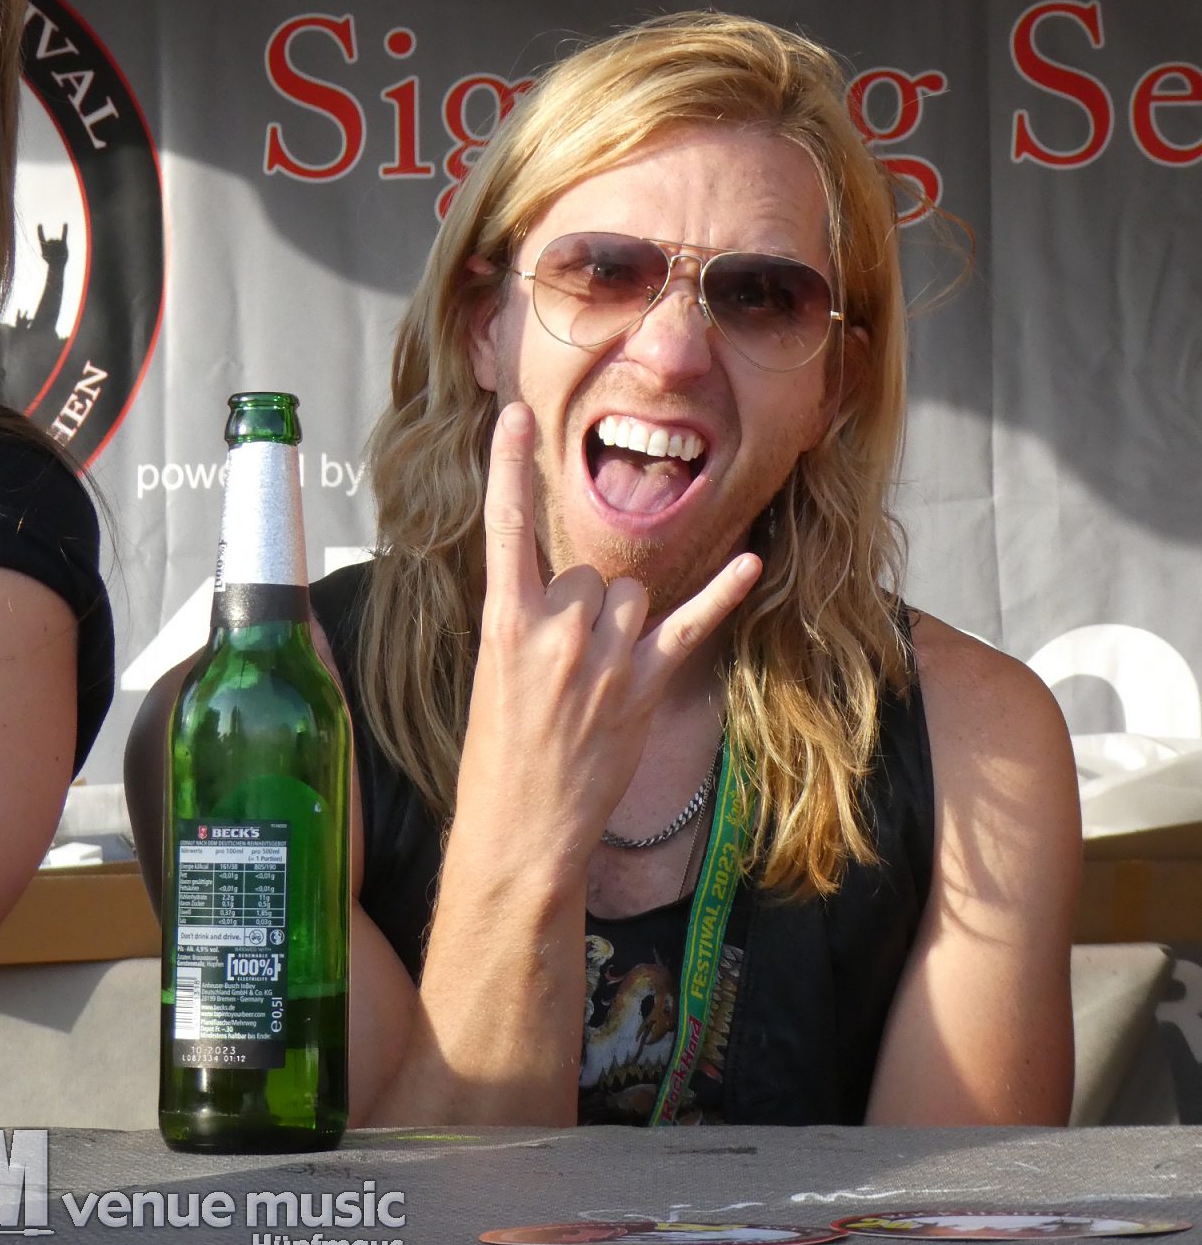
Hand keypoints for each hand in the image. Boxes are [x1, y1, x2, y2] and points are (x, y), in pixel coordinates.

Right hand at [454, 402, 760, 882]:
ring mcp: (604, 657)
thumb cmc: (498, 755)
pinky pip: (689, 624)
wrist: (521, 829)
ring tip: (598, 681)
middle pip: (590, 573)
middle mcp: (556, 628)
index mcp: (503, 620)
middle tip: (564, 668)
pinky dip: (722, 593)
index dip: (507, 464)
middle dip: (585, 608)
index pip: (505, 525)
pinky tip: (750, 563)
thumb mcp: (494, 675)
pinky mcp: (644, 685)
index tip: (515, 415)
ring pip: (632, 595)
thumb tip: (570, 596)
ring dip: (623, 625)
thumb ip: (528, 621)